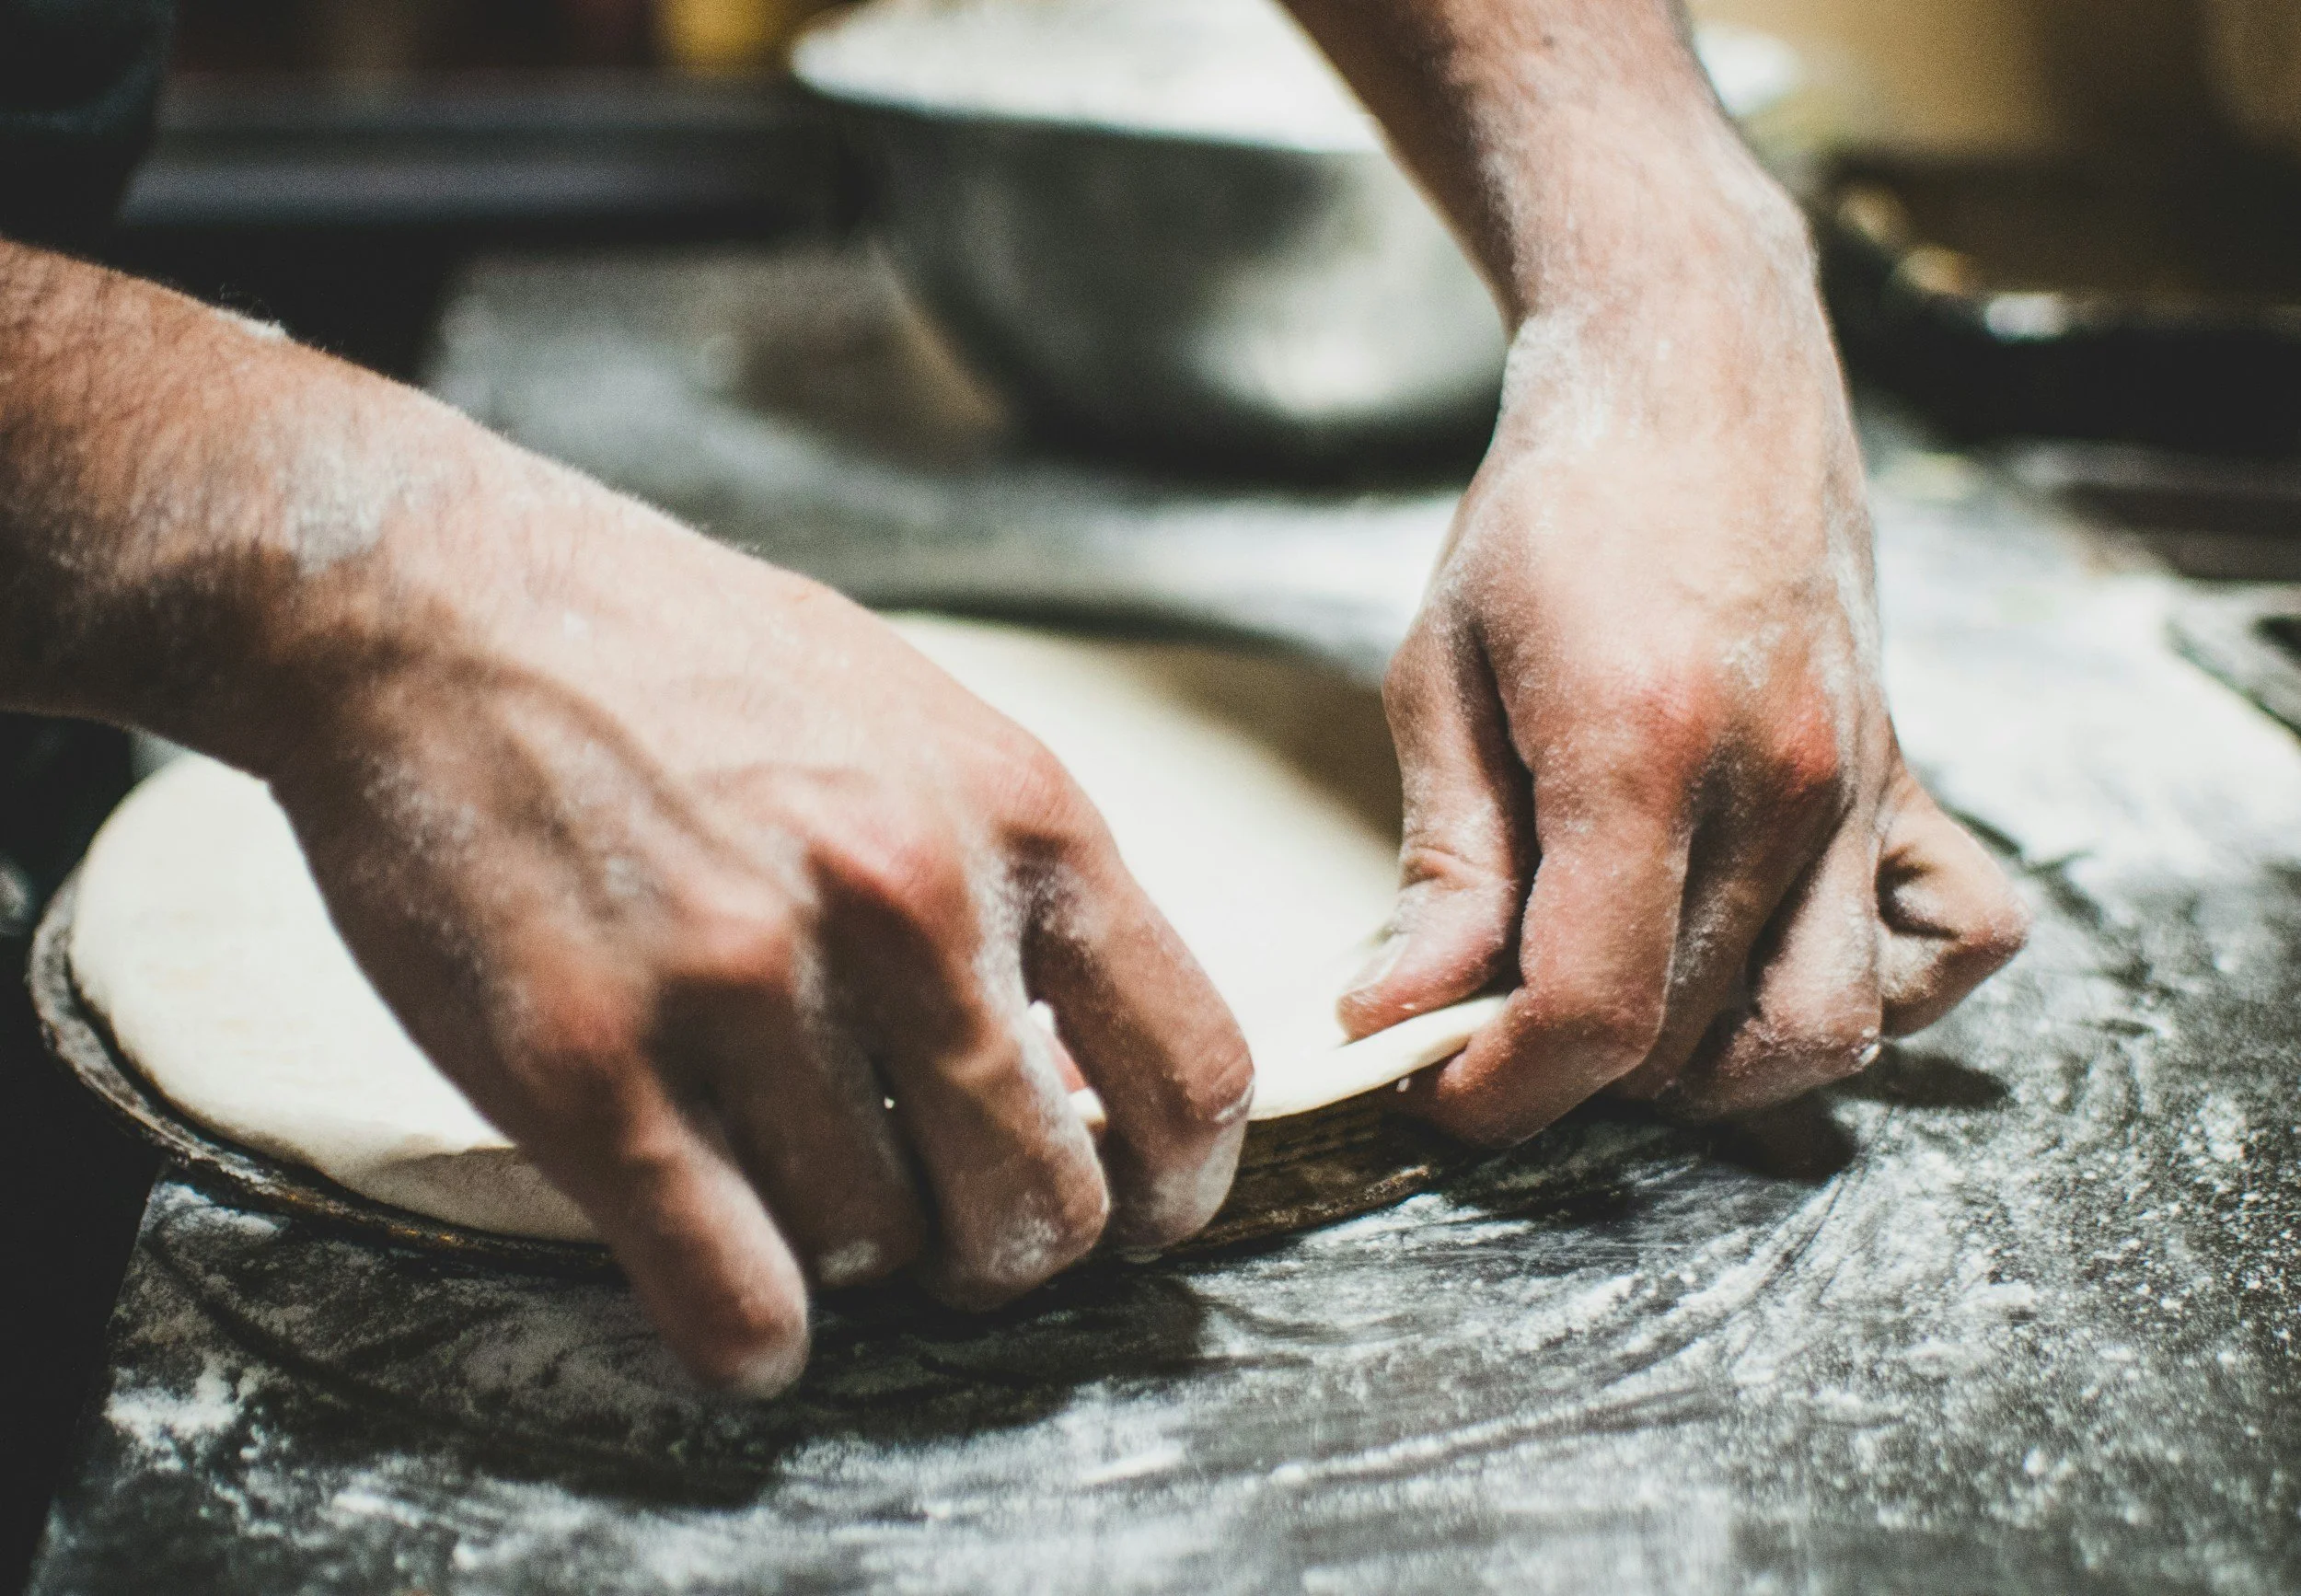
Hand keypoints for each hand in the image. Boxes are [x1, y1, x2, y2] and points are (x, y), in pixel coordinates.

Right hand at [257, 464, 1250, 1393]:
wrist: (440, 603)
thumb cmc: (695, 667)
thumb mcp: (917, 726)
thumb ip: (1017, 886)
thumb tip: (1088, 1076)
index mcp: (1016, 816)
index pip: (1190, 1071)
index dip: (1180, 1187)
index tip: (1139, 1217)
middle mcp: (904, 903)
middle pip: (1044, 1204)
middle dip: (1005, 1248)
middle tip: (944, 1223)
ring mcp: (744, 986)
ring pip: (879, 1253)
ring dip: (852, 1257)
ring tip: (791, 1176)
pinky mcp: (589, 1066)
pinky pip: (734, 1298)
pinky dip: (755, 1342)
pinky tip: (746, 1314)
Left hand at [1340, 191, 2027, 1141]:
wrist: (1695, 373)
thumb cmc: (1550, 509)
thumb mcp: (1440, 671)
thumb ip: (1442, 861)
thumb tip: (1400, 1014)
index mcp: (1639, 747)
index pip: (1594, 1008)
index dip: (1504, 1088)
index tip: (1432, 1083)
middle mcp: (1778, 783)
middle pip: (1688, 1034)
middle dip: (1568, 1072)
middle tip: (1482, 1022)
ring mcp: (1862, 784)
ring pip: (1819, 1027)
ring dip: (1705, 1065)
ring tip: (1608, 1009)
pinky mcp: (1908, 773)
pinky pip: (1952, 943)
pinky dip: (1875, 993)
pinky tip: (1762, 960)